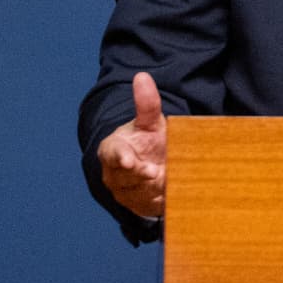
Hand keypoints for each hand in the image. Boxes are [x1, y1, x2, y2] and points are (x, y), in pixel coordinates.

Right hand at [96, 72, 167, 218]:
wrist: (151, 165)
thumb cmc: (147, 140)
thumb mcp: (149, 122)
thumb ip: (146, 104)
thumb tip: (142, 76)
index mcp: (112, 150)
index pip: (112, 154)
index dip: (120, 158)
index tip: (127, 161)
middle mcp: (114, 173)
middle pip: (126, 177)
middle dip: (141, 175)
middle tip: (155, 172)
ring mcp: (124, 192)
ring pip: (140, 193)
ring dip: (154, 187)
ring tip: (166, 177)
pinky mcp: (138, 206)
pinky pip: (150, 205)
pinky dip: (161, 198)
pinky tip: (170, 189)